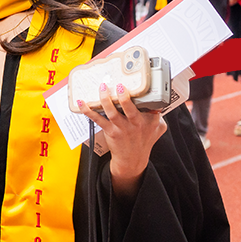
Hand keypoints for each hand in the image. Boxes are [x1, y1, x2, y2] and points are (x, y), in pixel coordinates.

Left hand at [76, 82, 166, 197]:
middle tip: (120, 85)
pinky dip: (88, 111)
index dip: (144, 92)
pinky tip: (82, 103)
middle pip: (130, 109)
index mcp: (149, 120)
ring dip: (106, 100)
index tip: (140, 81)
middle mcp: (136, 123)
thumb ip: (158, 116)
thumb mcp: (158, 128)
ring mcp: (122, 128)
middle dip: (124, 97)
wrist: (133, 160)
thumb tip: (157, 102)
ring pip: (113, 113)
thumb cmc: (144, 141)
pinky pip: (98, 120)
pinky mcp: (110, 132)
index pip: (149, 104)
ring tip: (102, 88)